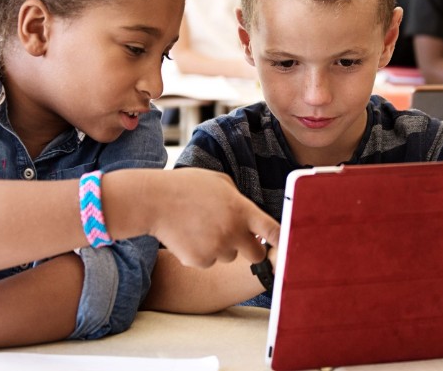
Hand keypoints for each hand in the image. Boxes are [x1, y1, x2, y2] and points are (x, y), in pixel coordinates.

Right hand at [149, 168, 279, 267]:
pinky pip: (207, 262)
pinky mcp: (199, 261)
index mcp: (241, 209)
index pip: (273, 230)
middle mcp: (233, 231)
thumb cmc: (185, 186)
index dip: (284, 240)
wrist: (153, 201)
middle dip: (250, 249)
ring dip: (220, 247)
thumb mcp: (218, 181)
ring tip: (199, 227)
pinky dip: (200, 253)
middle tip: (236, 238)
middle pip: (256, 254)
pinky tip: (187, 236)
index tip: (288, 245)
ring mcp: (216, 248)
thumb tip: (248, 213)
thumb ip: (238, 198)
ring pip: (228, 256)